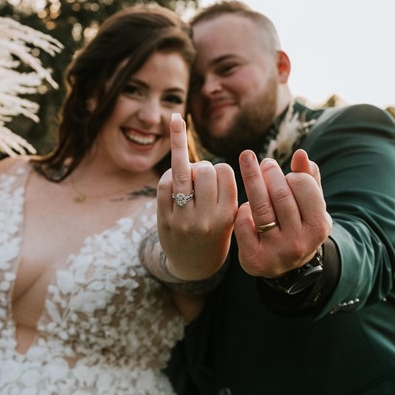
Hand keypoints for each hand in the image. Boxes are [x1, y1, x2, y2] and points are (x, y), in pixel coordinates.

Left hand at [156, 113, 238, 279]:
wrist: (194, 265)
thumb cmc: (215, 232)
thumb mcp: (230, 216)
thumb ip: (223, 191)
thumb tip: (196, 160)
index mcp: (227, 214)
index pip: (224, 172)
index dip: (219, 168)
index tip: (218, 177)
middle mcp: (206, 218)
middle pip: (203, 170)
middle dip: (201, 166)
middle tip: (199, 176)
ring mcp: (183, 219)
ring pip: (181, 172)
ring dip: (180, 150)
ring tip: (178, 128)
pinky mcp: (165, 220)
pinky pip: (164, 184)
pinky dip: (169, 174)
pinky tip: (173, 176)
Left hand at [234, 148, 331, 277]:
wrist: (287, 268)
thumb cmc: (299, 225)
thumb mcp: (310, 205)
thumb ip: (309, 178)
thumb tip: (301, 154)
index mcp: (318, 226)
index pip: (303, 185)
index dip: (291, 174)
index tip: (286, 173)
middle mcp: (299, 241)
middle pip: (280, 194)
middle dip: (269, 173)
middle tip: (265, 163)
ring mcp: (276, 251)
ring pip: (260, 207)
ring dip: (253, 180)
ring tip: (248, 162)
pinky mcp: (255, 258)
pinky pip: (244, 223)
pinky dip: (243, 209)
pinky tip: (246, 207)